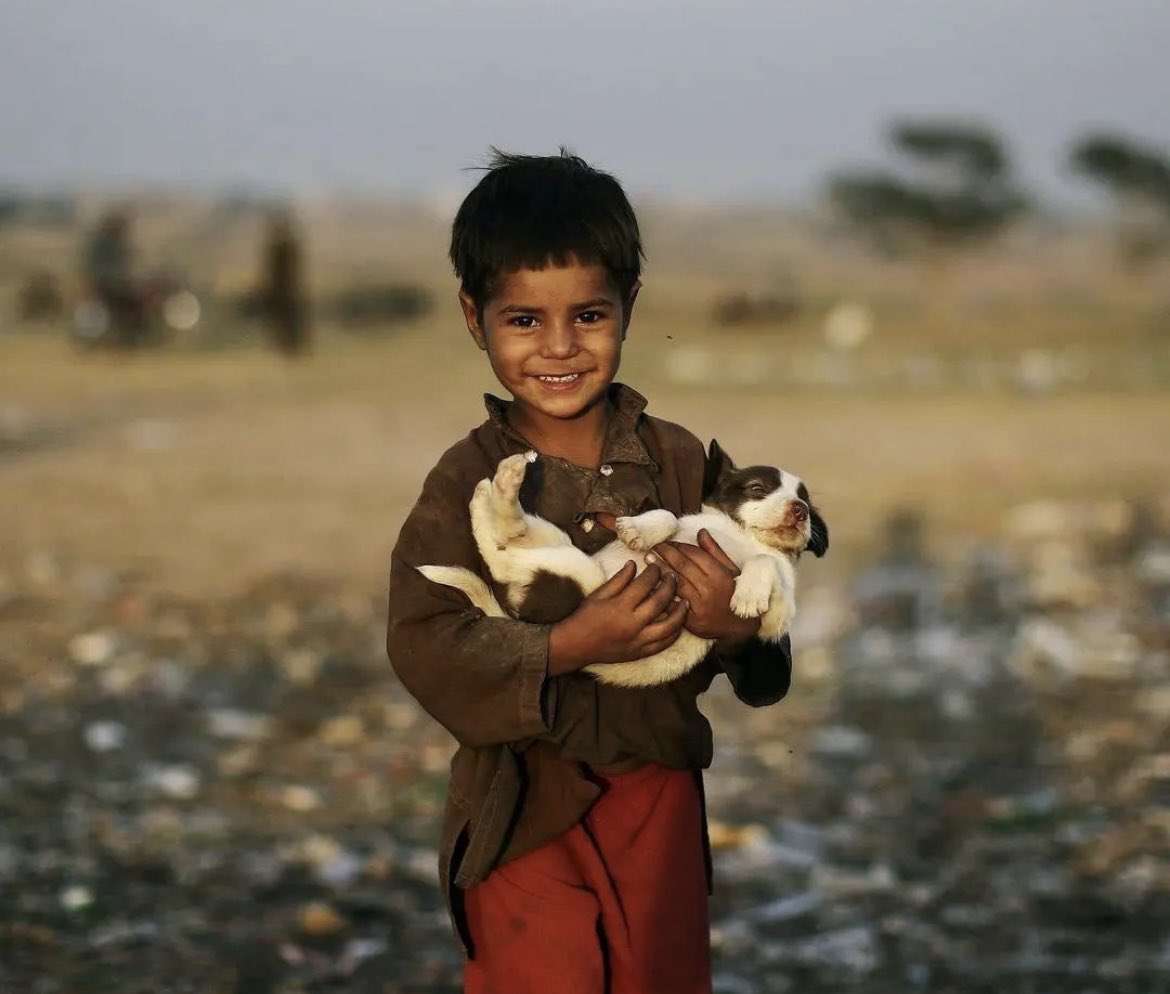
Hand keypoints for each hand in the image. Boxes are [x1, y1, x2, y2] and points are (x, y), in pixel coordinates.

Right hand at [547, 562, 688, 674]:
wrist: (576, 645)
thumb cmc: (585, 616)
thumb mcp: (599, 594)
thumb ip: (619, 579)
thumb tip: (634, 564)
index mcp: (620, 606)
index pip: (644, 585)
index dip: (653, 572)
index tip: (656, 566)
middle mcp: (632, 624)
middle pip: (660, 602)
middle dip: (670, 586)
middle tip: (673, 577)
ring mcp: (638, 640)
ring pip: (669, 626)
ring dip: (680, 612)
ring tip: (685, 601)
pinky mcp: (640, 652)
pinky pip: (664, 644)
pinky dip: (674, 633)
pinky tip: (679, 624)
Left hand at [648, 530, 760, 646]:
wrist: (740, 627)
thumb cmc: (735, 594)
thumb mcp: (731, 570)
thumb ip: (715, 551)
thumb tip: (701, 532)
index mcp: (720, 574)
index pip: (694, 554)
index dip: (678, 546)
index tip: (667, 541)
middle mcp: (709, 589)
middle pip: (682, 566)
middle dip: (665, 553)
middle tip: (653, 546)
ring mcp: (699, 606)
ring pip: (675, 583)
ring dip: (660, 569)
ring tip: (649, 559)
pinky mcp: (691, 621)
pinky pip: (672, 603)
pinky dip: (661, 592)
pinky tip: (651, 583)